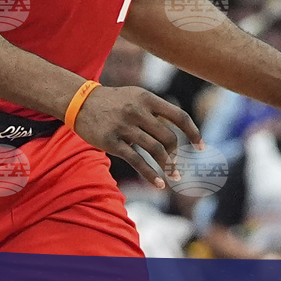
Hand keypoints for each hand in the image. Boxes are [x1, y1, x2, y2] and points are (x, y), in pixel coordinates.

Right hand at [70, 86, 203, 188]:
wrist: (80, 102)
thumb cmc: (114, 102)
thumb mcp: (136, 96)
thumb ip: (156, 111)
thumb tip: (179, 136)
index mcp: (146, 98)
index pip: (179, 116)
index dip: (193, 132)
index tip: (201, 147)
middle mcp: (136, 110)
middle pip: (168, 137)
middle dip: (177, 154)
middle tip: (177, 165)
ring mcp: (124, 126)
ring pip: (155, 150)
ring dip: (168, 167)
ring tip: (174, 177)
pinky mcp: (112, 142)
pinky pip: (137, 161)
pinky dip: (151, 175)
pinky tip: (159, 184)